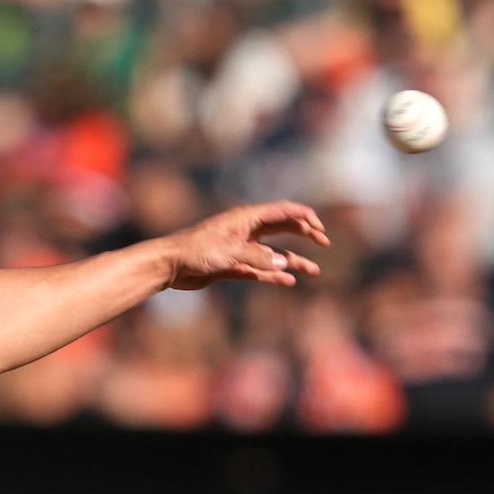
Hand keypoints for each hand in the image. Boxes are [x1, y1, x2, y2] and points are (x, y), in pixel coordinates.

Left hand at [161, 201, 328, 290]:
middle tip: (323, 243)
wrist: (170, 266)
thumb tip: (284, 265)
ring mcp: (241, 249)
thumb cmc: (196, 251)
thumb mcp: (230, 252)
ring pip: (274, 254)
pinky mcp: (233, 267)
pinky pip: (260, 271)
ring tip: (313, 271)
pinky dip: (274, 276)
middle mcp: (246, 232)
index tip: (321, 228)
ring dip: (293, 261)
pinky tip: (288, 282)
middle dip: (305, 234)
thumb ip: (259, 258)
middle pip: (283, 229)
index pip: (283, 211)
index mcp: (246, 219)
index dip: (304, 217)